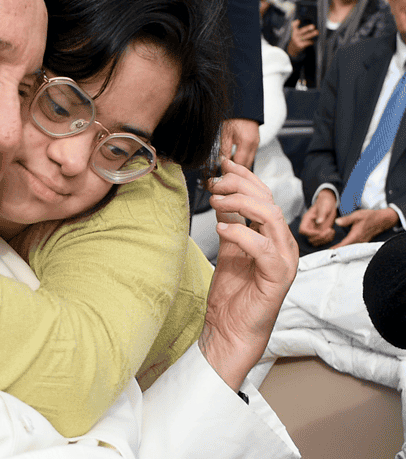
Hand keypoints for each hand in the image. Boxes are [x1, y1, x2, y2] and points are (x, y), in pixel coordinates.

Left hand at [199, 159, 298, 390]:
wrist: (230, 331)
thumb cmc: (231, 295)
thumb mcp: (227, 251)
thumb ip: (231, 225)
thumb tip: (222, 198)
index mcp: (271, 237)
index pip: (264, 196)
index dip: (245, 177)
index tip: (222, 165)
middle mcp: (282, 245)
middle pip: (269, 201)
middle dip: (240, 185)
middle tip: (214, 183)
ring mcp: (283, 261)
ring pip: (271, 218)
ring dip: (241, 203)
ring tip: (216, 201)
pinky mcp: (277, 278)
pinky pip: (263, 248)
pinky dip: (242, 233)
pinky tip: (222, 228)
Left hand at [219, 118, 259, 169]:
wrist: (243, 108)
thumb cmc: (233, 118)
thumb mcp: (225, 134)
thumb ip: (224, 150)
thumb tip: (221, 162)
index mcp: (247, 143)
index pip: (240, 163)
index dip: (231, 169)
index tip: (223, 170)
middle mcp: (254, 144)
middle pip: (247, 164)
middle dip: (236, 169)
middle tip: (225, 169)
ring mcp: (257, 143)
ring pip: (249, 161)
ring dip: (240, 164)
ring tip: (228, 164)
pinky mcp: (256, 141)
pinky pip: (250, 154)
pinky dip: (243, 158)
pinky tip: (234, 157)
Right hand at [286, 19, 317, 56]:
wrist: (292, 48)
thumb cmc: (297, 38)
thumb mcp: (297, 33)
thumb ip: (303, 30)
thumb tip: (313, 27)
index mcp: (294, 31)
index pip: (294, 26)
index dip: (296, 23)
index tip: (299, 21)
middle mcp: (295, 35)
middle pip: (302, 31)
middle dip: (307, 28)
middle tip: (313, 26)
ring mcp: (297, 41)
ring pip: (306, 36)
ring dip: (312, 34)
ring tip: (317, 32)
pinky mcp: (300, 45)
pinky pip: (307, 42)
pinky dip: (311, 41)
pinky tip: (313, 41)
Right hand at [297, 188, 337, 246]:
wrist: (328, 203)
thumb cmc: (324, 203)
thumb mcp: (324, 206)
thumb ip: (321, 213)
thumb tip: (319, 221)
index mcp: (307, 219)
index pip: (303, 230)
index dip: (310, 233)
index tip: (320, 231)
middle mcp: (309, 226)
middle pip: (309, 238)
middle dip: (320, 237)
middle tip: (329, 230)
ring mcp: (315, 230)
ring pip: (315, 242)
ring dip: (325, 239)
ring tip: (331, 231)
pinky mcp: (321, 232)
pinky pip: (322, 241)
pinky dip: (328, 239)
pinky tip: (332, 232)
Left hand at [331, 207, 398, 247]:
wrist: (382, 220)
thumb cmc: (370, 217)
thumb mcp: (357, 215)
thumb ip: (346, 219)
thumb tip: (337, 222)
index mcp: (356, 236)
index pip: (343, 245)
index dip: (335, 249)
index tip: (328, 252)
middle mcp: (359, 241)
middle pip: (346, 249)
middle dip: (336, 252)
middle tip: (326, 254)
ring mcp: (361, 242)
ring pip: (350, 248)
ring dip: (342, 250)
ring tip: (332, 252)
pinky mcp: (363, 241)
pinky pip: (354, 246)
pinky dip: (347, 248)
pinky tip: (342, 247)